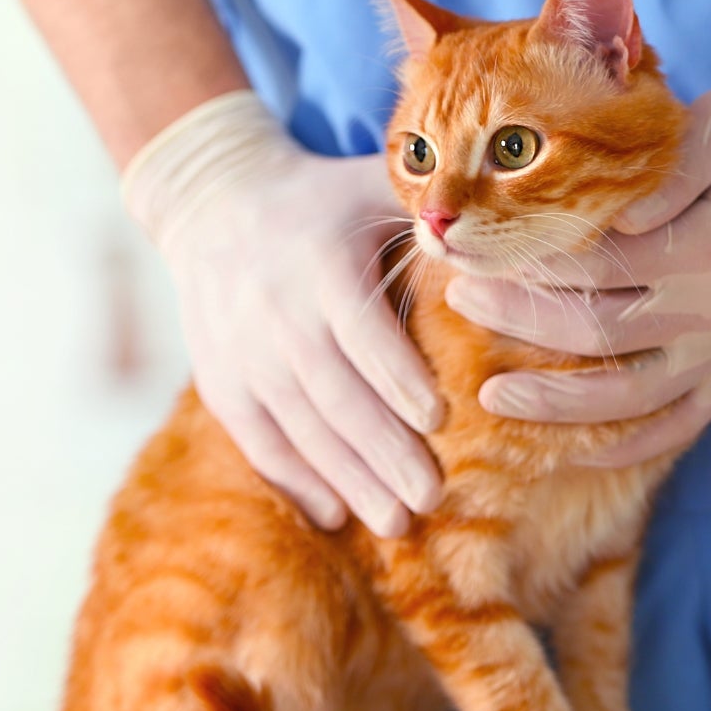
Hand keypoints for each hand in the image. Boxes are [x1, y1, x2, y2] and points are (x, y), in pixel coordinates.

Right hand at [124, 92, 442, 535]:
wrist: (212, 204)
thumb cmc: (324, 200)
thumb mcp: (370, 186)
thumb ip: (431, 210)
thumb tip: (498, 232)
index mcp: (321, 264)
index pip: (361, 330)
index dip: (397, 377)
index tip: (440, 419)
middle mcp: (276, 315)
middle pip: (334, 395)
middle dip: (384, 451)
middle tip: (433, 497)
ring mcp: (242, 355)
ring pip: (300, 429)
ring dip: (349, 480)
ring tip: (397, 523)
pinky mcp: (221, 384)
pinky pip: (259, 442)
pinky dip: (295, 482)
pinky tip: (335, 515)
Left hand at [444, 23, 710, 465]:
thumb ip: (667, 169)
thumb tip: (606, 214)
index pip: (598, 265)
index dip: (529, 262)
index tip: (477, 248)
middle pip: (598, 332)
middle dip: (519, 321)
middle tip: (459, 298)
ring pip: (629, 398)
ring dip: (556, 403)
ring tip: (491, 393)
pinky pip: (677, 426)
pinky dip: (625, 445)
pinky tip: (572, 448)